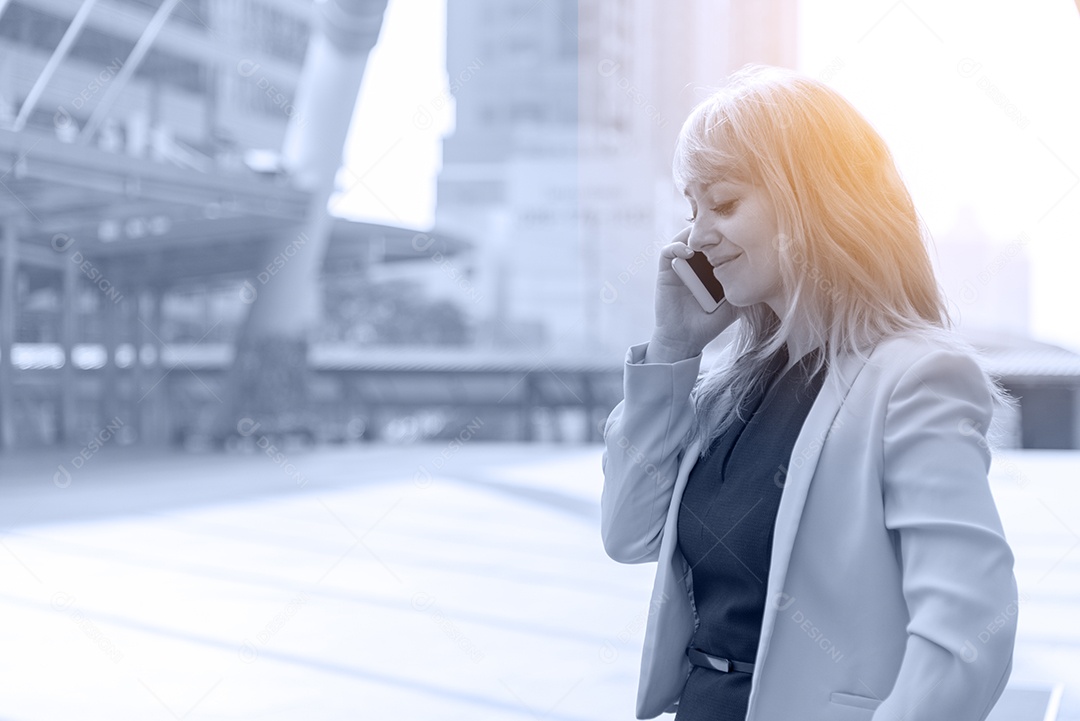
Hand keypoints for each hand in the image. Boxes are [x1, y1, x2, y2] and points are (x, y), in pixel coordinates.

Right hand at [646, 226, 738, 362]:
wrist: (686, 339)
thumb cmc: (710, 322)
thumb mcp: (735, 302)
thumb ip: (746, 287)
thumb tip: (771, 275)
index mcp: (711, 266)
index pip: (718, 241)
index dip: (726, 232)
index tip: (739, 229)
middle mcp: (695, 262)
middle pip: (702, 234)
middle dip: (711, 227)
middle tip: (723, 223)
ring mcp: (680, 264)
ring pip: (684, 237)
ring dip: (694, 233)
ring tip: (707, 235)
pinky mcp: (666, 271)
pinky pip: (668, 251)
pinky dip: (677, 247)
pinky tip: (690, 253)